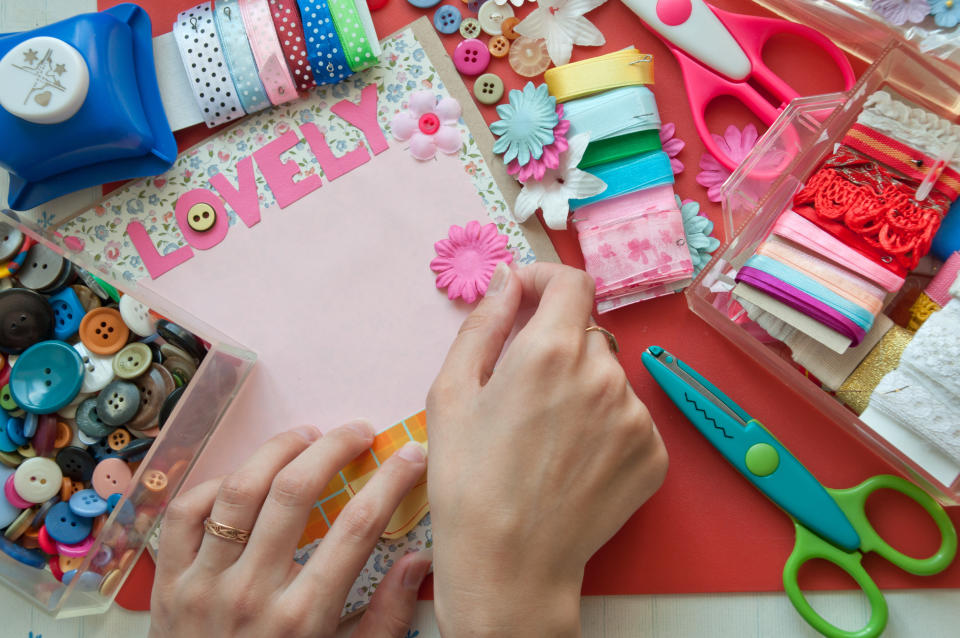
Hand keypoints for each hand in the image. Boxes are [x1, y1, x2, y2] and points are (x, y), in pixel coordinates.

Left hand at [150, 421, 430, 637]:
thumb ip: (386, 619)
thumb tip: (419, 561)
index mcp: (303, 619)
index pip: (358, 527)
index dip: (391, 481)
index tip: (410, 455)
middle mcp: (251, 594)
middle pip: (294, 492)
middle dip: (333, 447)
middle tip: (358, 432)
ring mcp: (203, 585)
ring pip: (238, 490)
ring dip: (277, 451)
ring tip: (305, 437)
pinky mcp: (168, 584)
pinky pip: (184, 514)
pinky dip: (213, 485)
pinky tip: (243, 478)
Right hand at [427, 263, 668, 636]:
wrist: (509, 566)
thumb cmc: (468, 481)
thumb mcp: (450, 393)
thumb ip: (483, 323)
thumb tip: (507, 279)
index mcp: (550, 351)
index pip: (572, 282)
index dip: (546, 280)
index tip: (527, 296)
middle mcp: (604, 375)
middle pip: (586, 334)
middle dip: (555, 346)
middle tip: (522, 391)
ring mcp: (635, 417)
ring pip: (608, 377)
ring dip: (581, 388)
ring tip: (545, 437)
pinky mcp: (653, 454)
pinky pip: (629, 418)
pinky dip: (604, 426)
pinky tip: (572, 460)